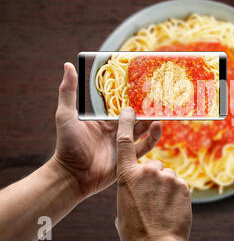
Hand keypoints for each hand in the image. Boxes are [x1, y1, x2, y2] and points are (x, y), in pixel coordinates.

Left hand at [53, 63, 158, 198]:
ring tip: (160, 110)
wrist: (72, 176)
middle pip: (133, 116)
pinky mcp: (128, 158)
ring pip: (141, 129)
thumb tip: (68, 65)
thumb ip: (68, 92)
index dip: (130, 94)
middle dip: (144, 107)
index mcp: (102, 119)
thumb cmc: (66, 144)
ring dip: (150, 121)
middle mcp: (114, 130)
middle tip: (157, 96)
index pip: (119, 104)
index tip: (142, 83)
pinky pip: (144, 147)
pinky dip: (152, 138)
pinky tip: (158, 128)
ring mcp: (122, 144)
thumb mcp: (66, 115)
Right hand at [115, 107, 191, 240]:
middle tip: (151, 198)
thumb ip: (130, 189)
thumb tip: (137, 187)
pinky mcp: (183, 185)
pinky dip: (177, 194)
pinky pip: (179, 184)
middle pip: (153, 166)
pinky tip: (172, 208)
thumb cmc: (135, 231)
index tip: (129, 111)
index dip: (126, 124)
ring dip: (166, 187)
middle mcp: (148, 171)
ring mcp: (168, 177)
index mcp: (127, 176)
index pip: (124, 143)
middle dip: (153, 178)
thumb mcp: (123, 208)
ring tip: (162, 206)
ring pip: (167, 175)